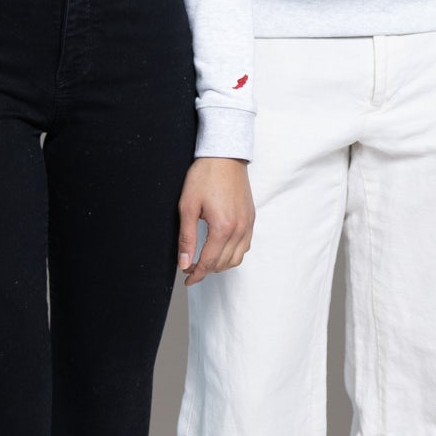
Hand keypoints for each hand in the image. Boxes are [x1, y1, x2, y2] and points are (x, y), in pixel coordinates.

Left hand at [178, 158, 255, 285]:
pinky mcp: (251, 218)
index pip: (209, 262)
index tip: (186, 279)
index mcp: (223, 227)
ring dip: (220, 264)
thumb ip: (186, 238)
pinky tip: (220, 248)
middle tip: (190, 266)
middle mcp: (239, 229)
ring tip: (205, 260)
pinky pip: (245, 246)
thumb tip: (184, 263)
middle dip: (206, 270)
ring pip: (237, 258)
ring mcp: (248, 224)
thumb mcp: (188, 207)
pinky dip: (233, 253)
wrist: (225, 156)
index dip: (196, 274)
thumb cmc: (204, 177)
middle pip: (223, 263)